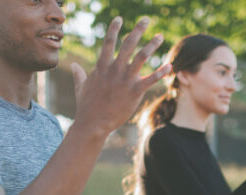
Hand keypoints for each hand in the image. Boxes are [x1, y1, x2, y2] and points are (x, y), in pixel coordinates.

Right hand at [71, 17, 170, 133]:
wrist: (92, 124)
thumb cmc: (86, 107)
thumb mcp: (80, 87)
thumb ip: (79, 74)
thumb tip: (75, 65)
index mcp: (102, 67)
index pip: (108, 42)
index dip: (114, 29)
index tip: (119, 18)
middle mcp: (114, 70)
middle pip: (128, 44)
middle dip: (138, 30)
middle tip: (146, 19)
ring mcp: (125, 80)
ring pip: (141, 57)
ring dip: (152, 45)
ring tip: (160, 36)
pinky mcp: (134, 91)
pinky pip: (151, 79)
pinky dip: (161, 72)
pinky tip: (170, 66)